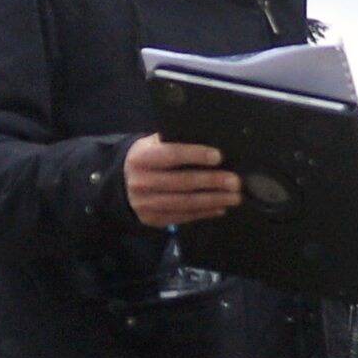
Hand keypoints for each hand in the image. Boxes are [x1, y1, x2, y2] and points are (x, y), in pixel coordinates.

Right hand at [122, 135, 239, 226]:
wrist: (121, 184)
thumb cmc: (147, 159)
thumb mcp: (152, 145)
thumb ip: (173, 141)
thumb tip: (210, 138)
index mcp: (142, 158)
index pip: (172, 155)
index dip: (196, 155)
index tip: (219, 156)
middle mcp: (141, 182)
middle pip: (182, 182)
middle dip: (212, 182)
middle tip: (235, 181)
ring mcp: (146, 204)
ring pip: (185, 203)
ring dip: (213, 200)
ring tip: (234, 197)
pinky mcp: (153, 219)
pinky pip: (183, 216)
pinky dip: (204, 212)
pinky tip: (220, 207)